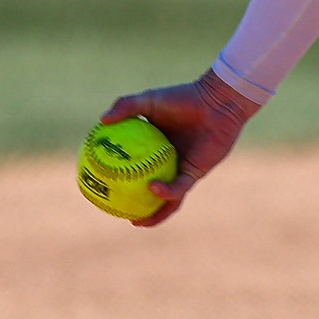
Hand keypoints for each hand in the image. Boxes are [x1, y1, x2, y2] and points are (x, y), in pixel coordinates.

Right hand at [101, 69, 261, 226]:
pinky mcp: (196, 172)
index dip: (120, 181)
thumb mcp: (150, 99)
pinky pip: (179, 187)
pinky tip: (152, 189)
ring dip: (154, 214)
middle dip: (136, 207)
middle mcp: (170, 162)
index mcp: (156, 148)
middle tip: (117, 213)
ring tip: (137, 221)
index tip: (102, 187)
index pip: (135, 169)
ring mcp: (183, 169)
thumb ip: (126, 107)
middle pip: (150, 191)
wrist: (217, 101)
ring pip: (167, 199)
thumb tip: (102, 120)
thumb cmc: (185, 97)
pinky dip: (166, 191)